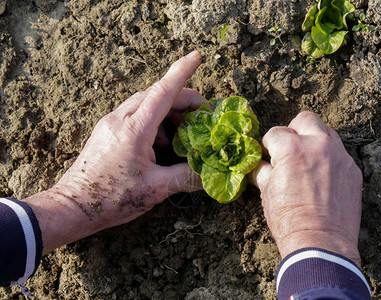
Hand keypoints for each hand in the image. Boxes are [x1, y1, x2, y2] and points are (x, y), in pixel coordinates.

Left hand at [25, 51, 204, 253]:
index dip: (182, 72)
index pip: (163, 91)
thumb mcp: (155, 189)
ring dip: (169, 112)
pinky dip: (155, 122)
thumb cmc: (110, 198)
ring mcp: (111, 123)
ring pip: (146, 104)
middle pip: (157, 95)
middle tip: (204, 115)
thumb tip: (210, 174)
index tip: (197, 56)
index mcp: (134, 129)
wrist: (71, 206)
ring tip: (185, 133)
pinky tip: (162, 144)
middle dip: (183, 100)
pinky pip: (136, 116)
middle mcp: (120, 119)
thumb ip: (186, 178)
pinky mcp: (107, 131)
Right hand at [251, 112, 362, 265]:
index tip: (268, 158)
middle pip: (305, 119)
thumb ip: (262, 170)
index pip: (275, 133)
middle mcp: (318, 145)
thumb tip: (259, 164)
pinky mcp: (353, 170)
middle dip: (293, 131)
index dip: (268, 146)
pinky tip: (322, 178)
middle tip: (288, 151)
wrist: (321, 244)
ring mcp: (340, 156)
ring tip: (307, 162)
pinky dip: (328, 158)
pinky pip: (339, 153)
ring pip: (326, 132)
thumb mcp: (267, 192)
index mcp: (292, 148)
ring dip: (313, 141)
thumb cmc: (289, 219)